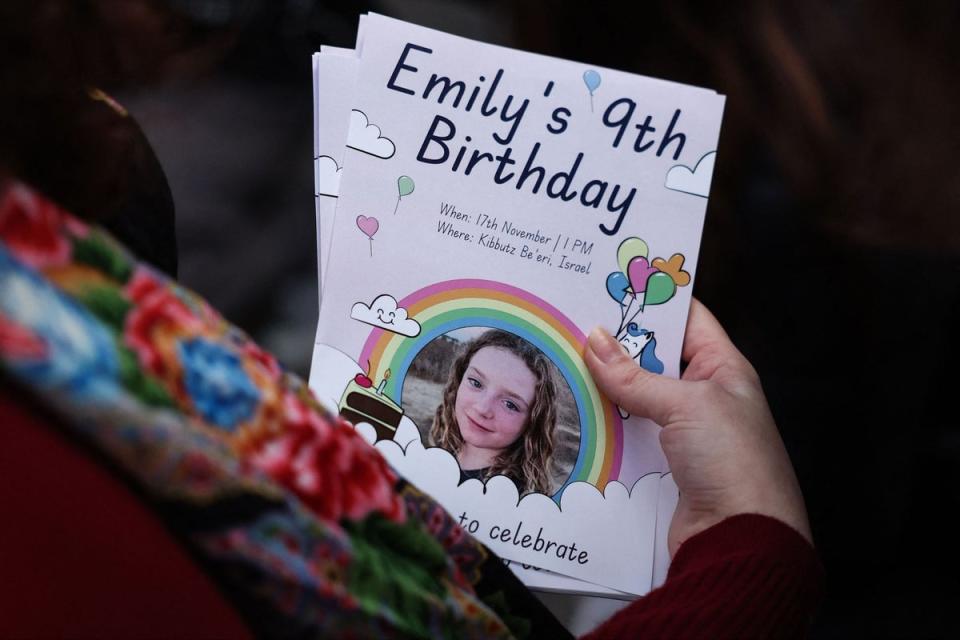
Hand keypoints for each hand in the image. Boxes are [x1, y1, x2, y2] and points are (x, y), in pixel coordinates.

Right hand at [585, 299, 811, 555]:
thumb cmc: (733, 461)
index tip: (612, 283)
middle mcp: (704, 396)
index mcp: (723, 369)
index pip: (687, 318)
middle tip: (573, 321)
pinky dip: (605, 425)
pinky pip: (628, 434)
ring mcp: (682, 432)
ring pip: (635, 398)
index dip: (653, 299)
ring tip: (564, 361)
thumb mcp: (686, 405)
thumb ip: (636, 377)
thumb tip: (594, 341)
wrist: (740, 538)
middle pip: (654, 358)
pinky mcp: (662, 465)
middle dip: (618, 344)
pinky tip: (575, 413)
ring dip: (605, 387)